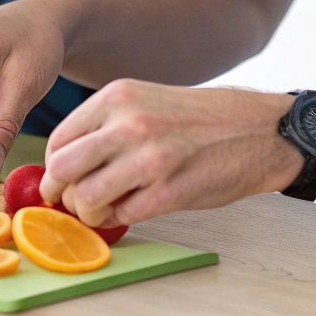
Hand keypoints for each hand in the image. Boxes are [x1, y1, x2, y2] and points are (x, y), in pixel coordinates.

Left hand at [38, 81, 301, 228]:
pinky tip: (132, 209)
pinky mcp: (170, 191)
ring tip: (105, 208)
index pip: (58, 140)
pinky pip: (121, 215)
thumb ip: (106, 126)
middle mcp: (129, 124)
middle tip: (74, 201)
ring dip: (88, 212)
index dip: (55, 168)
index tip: (66, 180)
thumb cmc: (200, 120)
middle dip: (61, 193)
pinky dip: (119, 219)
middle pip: (61, 170)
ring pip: (84, 199)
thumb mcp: (146, 103)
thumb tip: (65, 164)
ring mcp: (149, 158)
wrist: (259, 130)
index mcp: (118, 97)